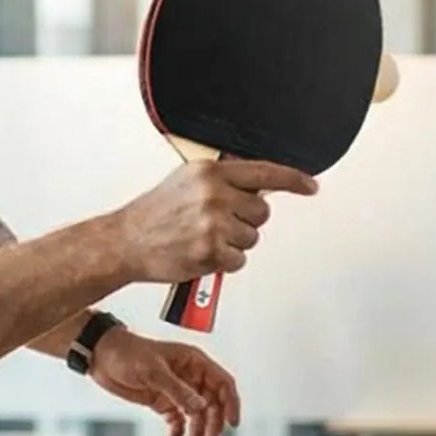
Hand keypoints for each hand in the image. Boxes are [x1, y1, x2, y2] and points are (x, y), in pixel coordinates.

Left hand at [89, 326, 240, 435]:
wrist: (102, 357)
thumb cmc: (127, 353)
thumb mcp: (153, 371)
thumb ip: (177, 390)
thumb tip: (200, 408)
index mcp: (194, 362)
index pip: (223, 383)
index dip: (231, 403)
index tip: (233, 423)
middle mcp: (189, 377)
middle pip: (213, 404)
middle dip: (213, 423)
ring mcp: (177, 391)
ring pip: (197, 415)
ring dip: (197, 431)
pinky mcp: (162, 402)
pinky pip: (177, 421)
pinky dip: (177, 433)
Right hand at [118, 159, 316, 284]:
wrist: (125, 242)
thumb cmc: (153, 214)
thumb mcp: (185, 182)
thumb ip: (220, 180)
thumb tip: (256, 185)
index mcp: (209, 172)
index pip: (265, 172)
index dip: (294, 180)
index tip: (310, 186)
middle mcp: (213, 195)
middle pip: (262, 211)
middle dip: (246, 221)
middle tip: (218, 224)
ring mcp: (213, 224)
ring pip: (251, 238)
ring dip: (233, 244)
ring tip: (203, 239)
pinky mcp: (210, 252)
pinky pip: (238, 260)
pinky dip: (225, 262)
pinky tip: (202, 254)